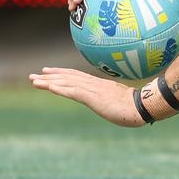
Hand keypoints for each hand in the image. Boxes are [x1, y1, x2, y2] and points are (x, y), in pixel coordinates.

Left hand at [29, 67, 145, 126]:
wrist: (145, 107)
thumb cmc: (138, 106)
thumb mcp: (123, 101)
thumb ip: (115, 99)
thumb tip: (117, 102)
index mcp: (101, 86)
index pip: (78, 77)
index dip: (62, 73)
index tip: (48, 72)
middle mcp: (95, 85)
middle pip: (69, 78)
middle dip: (50, 76)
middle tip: (33, 76)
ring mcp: (95, 90)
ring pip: (68, 83)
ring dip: (49, 82)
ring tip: (34, 81)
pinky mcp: (95, 98)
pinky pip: (75, 92)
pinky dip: (61, 89)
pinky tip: (50, 87)